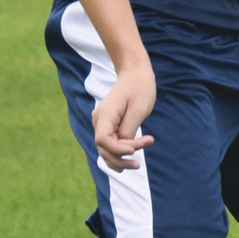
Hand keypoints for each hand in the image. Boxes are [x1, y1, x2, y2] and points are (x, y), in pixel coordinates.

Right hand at [93, 50, 155, 173]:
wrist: (135, 72)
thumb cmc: (139, 87)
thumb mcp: (138, 109)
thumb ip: (129, 129)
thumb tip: (123, 147)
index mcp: (105, 115)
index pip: (103, 141)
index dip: (117, 150)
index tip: (134, 150)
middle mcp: (99, 120)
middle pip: (103, 148)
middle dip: (120, 158)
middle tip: (139, 163)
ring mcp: (102, 123)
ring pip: (105, 149)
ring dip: (119, 159)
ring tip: (136, 165)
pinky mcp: (108, 125)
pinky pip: (109, 144)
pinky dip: (116, 154)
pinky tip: (126, 163)